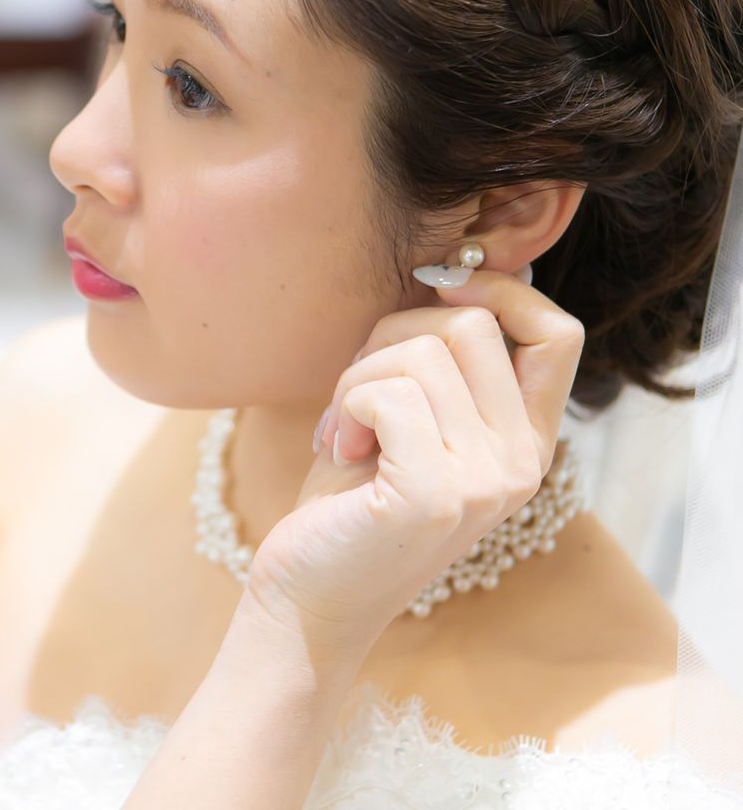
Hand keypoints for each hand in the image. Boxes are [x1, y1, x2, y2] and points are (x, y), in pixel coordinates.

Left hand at [243, 267, 584, 651]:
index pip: (558, 333)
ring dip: (359, 376)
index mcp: (524, 438)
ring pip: (421, 351)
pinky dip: (347, 405)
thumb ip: (443, 362)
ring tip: (346, 429)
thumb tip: (455, 276)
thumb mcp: (413, 418)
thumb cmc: (352, 499)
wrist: (312, 594)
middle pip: (471, 325)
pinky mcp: (434, 493)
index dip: (502, 292)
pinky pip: (388, 391)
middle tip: (358, 390)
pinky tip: (341, 449)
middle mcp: (522, 461)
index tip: (440, 291)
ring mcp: (485, 480)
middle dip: (392, 335)